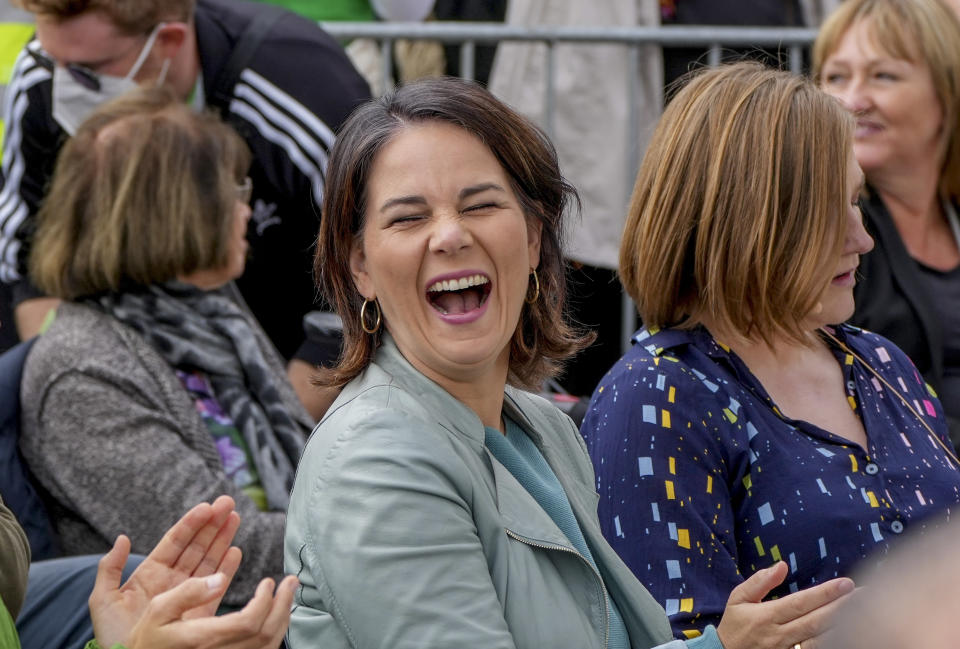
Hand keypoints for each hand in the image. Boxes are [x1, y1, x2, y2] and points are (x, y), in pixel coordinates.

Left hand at [89, 495, 241, 646]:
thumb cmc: (112, 636)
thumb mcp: (103, 600)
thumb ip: (109, 569)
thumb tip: (122, 538)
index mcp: (151, 573)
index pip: (175, 541)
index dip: (191, 523)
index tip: (206, 507)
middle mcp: (173, 580)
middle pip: (197, 545)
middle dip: (213, 524)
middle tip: (227, 503)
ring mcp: (188, 594)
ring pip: (210, 560)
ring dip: (223, 539)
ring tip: (234, 518)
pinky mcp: (200, 611)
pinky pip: (217, 586)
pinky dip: (228, 568)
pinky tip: (235, 552)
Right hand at [123, 574, 298, 648]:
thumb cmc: (148, 638)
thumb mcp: (156, 611)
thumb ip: (187, 593)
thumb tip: (218, 578)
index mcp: (202, 638)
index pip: (249, 622)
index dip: (266, 601)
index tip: (267, 582)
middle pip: (265, 633)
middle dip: (284, 604)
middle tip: (291, 581)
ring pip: (268, 644)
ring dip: (283, 617)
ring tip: (288, 594)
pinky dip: (275, 631)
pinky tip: (277, 614)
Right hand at [716, 561, 854, 648]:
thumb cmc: (734, 625)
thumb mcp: (738, 598)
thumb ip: (759, 581)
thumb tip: (781, 565)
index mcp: (767, 616)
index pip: (801, 603)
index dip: (825, 594)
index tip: (846, 583)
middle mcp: (780, 634)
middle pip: (817, 620)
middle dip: (842, 607)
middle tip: (865, 594)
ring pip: (820, 638)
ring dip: (842, 625)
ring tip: (863, 612)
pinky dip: (831, 642)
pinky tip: (847, 632)